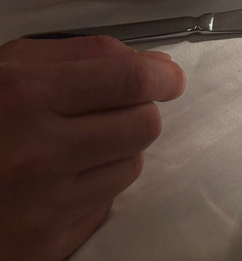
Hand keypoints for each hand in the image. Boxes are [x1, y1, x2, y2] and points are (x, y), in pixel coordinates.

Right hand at [0, 36, 185, 260]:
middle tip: (115, 110)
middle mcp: (37, 154)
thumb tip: (155, 64)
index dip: (162, 76)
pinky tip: (57, 181)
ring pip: (130, 165)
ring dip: (117, 150)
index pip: (128, 80)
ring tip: (75, 145)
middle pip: (142, 125)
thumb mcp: (7, 68)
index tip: (168, 78)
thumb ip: (82, 57)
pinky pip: (104, 204)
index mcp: (22, 98)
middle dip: (139, 112)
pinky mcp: (45, 244)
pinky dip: (93, 187)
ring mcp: (42, 206)